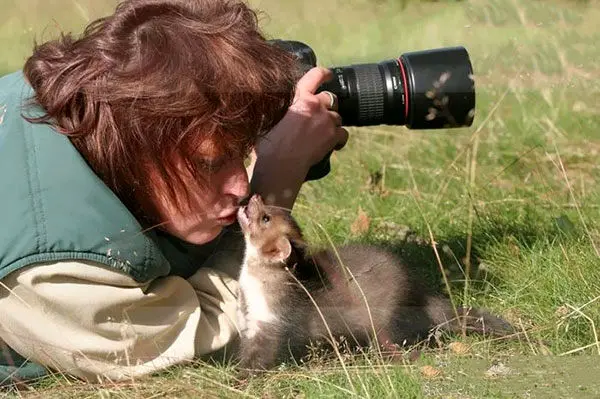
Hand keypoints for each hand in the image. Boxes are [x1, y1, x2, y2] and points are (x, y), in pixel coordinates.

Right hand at [250, 67, 348, 208]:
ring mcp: (327, 121)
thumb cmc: (269, 143)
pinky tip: (333, 145)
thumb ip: (279, 108)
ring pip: (337, 116)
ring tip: (321, 133)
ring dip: (332, 122)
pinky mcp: (334, 137)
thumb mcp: (269, 117)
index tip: (329, 75)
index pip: (315, 76)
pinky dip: (339, 139)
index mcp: (299, 97)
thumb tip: (277, 107)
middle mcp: (316, 105)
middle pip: (330, 98)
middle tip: (318, 117)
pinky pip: (343, 134)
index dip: (324, 73)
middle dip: (326, 106)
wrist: (280, 163)